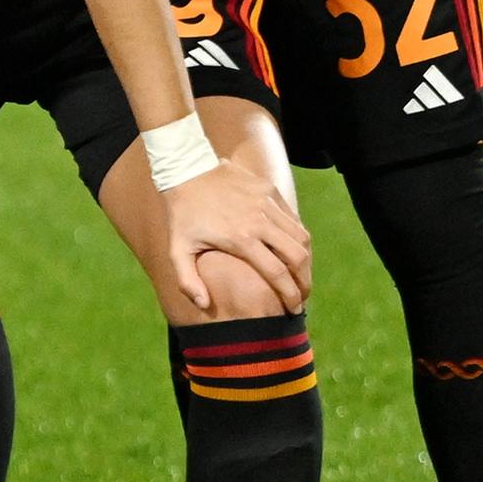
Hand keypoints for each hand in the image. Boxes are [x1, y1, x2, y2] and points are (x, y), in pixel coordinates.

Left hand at [155, 159, 314, 317]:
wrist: (187, 170)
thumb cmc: (182, 215)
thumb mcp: (177, 248)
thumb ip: (187, 280)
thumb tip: (203, 304)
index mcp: (241, 239)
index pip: (277, 273)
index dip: (290, 296)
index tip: (293, 311)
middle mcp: (260, 220)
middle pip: (298, 257)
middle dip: (305, 282)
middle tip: (302, 296)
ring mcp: (267, 203)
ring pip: (301, 236)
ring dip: (305, 260)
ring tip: (300, 276)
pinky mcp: (270, 190)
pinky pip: (293, 218)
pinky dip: (297, 236)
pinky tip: (292, 250)